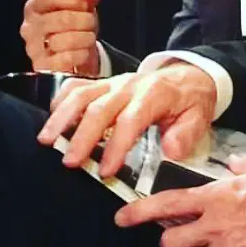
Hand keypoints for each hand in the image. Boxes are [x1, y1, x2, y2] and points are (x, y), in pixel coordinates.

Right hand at [21, 0, 103, 73]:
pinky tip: (83, 52)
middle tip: (91, 23)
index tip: (84, 3)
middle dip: (84, 20)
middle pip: (62, 19)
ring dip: (84, 38)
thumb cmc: (75, 27)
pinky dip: (80, 55)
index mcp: (35, 7)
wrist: (74, 56)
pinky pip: (65, 59)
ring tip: (88, 37)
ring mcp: (33, 49)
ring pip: (64, 40)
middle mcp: (30, 27)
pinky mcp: (42, 67)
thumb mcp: (82, 7)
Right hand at [37, 64, 216, 176]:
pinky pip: (77, 86)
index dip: (117, 145)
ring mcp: (113, 83)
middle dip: (83, 136)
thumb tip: (171, 151)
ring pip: (83, 94)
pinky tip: (50, 118)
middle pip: (100, 107)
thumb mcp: (199, 117)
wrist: (188, 75)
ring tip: (46, 141)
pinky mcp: (103, 84)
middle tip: (69, 163)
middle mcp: (129, 86)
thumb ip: (186, 134)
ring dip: (62, 117)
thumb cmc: (189, 101)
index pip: (131, 119)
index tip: (106, 171)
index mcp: (154, 94)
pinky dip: (61, 100)